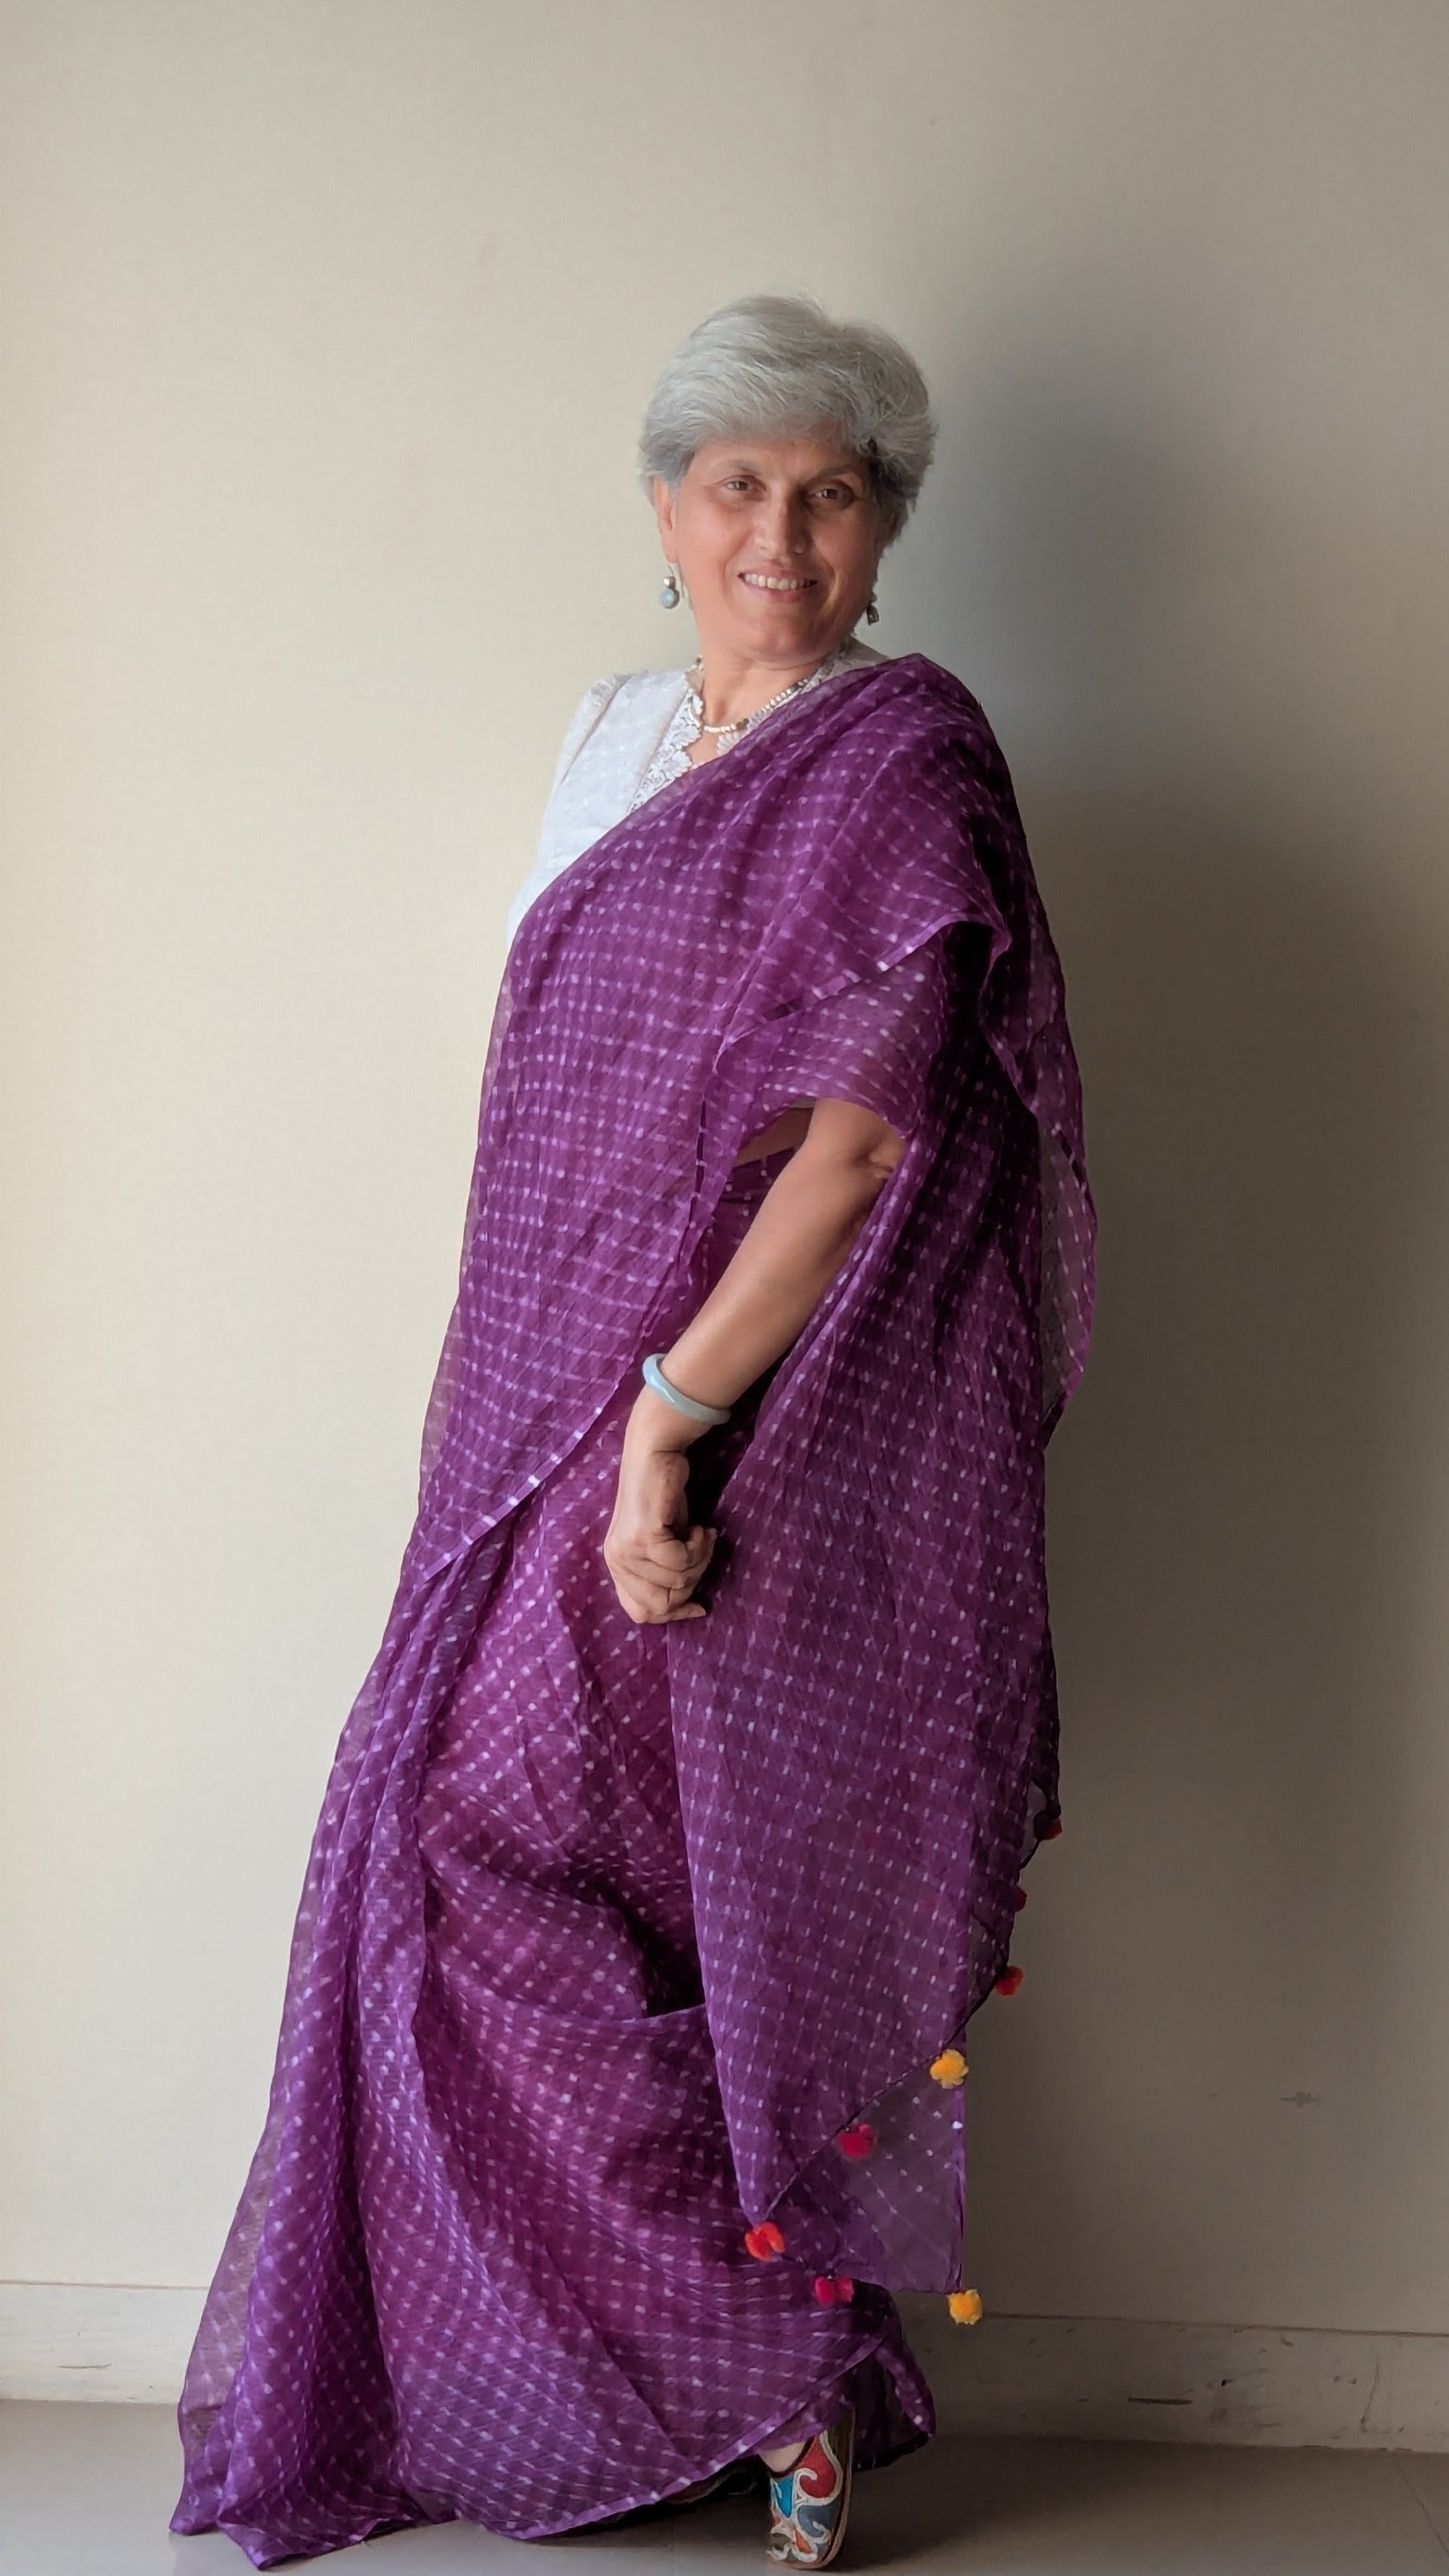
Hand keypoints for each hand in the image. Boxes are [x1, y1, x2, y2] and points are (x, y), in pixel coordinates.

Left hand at [604, 1422, 716, 1624]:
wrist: (654, 1454)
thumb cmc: (662, 1498)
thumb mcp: (662, 1543)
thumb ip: (665, 1573)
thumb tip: (692, 1609)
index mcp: (618, 1566)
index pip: (640, 1613)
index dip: (673, 1614)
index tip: (700, 1605)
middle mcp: (617, 1561)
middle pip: (663, 1603)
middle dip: (692, 1582)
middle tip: (701, 1552)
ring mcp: (628, 1549)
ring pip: (678, 1581)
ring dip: (701, 1559)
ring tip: (702, 1535)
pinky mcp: (644, 1534)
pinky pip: (682, 1560)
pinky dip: (700, 1546)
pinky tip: (701, 1527)